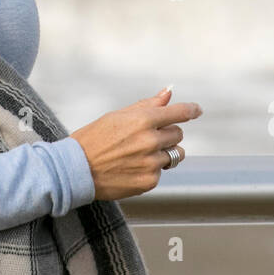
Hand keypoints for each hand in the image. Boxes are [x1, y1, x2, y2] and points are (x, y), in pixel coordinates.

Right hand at [69, 86, 201, 201]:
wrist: (76, 170)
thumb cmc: (94, 139)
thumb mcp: (118, 116)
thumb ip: (147, 106)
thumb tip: (168, 93)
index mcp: (143, 120)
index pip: (179, 113)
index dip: (191, 110)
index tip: (197, 110)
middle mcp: (150, 141)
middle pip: (178, 134)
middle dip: (167, 134)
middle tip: (147, 137)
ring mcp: (151, 163)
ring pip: (175, 154)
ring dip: (164, 152)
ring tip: (141, 154)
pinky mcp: (149, 181)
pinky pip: (162, 171)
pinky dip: (152, 169)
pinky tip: (132, 167)